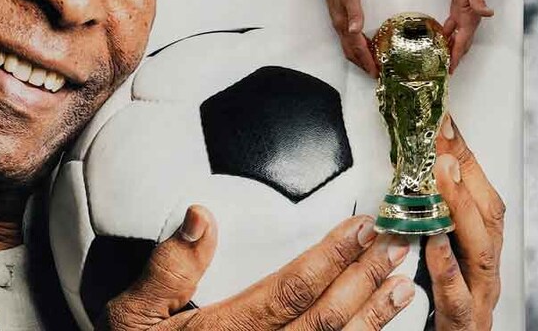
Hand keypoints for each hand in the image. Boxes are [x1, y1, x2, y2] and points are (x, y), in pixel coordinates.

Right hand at [103, 206, 417, 329]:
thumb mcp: (132, 314)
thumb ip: (166, 269)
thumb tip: (201, 217)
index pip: (291, 292)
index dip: (331, 259)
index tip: (361, 226)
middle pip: (326, 320)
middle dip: (366, 279)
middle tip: (397, 243)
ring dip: (375, 316)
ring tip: (404, 283)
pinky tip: (381, 326)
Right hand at [317, 0, 378, 76]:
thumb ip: (355, 13)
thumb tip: (356, 30)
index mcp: (343, 24)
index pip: (357, 48)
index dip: (366, 61)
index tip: (375, 73)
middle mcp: (340, 27)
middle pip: (351, 52)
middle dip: (362, 64)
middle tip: (374, 74)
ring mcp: (340, 23)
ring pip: (349, 47)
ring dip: (359, 58)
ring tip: (370, 64)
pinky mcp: (342, 18)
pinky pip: (350, 39)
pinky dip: (358, 47)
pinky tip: (365, 45)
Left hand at [426, 115, 505, 329]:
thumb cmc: (440, 313)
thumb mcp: (435, 261)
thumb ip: (428, 223)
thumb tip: (410, 175)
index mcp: (477, 252)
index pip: (480, 195)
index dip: (464, 156)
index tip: (443, 122)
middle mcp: (483, 273)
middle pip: (488, 218)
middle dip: (467, 173)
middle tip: (444, 141)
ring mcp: (477, 299)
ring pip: (480, 252)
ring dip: (461, 209)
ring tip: (443, 177)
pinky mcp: (462, 324)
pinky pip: (457, 299)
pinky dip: (448, 271)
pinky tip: (435, 246)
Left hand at [443, 0, 493, 73]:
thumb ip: (479, 2)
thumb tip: (489, 13)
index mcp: (471, 19)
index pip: (462, 43)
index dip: (457, 57)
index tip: (451, 70)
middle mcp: (469, 20)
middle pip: (461, 44)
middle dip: (454, 58)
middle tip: (445, 71)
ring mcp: (463, 16)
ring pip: (457, 38)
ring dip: (450, 48)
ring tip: (441, 60)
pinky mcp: (458, 10)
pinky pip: (452, 27)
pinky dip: (446, 35)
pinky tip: (439, 40)